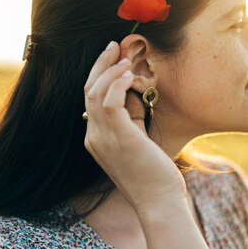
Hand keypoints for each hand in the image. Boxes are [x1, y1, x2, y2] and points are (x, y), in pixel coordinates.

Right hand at [83, 41, 186, 212]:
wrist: (158, 202)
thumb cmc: (153, 174)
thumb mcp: (137, 140)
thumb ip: (129, 117)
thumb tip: (130, 92)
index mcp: (96, 139)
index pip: (90, 100)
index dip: (99, 76)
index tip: (113, 59)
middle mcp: (94, 137)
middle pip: (88, 91)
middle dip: (100, 65)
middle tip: (114, 46)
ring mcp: (103, 138)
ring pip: (95, 92)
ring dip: (110, 70)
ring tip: (125, 57)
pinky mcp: (119, 137)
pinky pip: (109, 101)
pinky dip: (117, 83)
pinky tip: (130, 74)